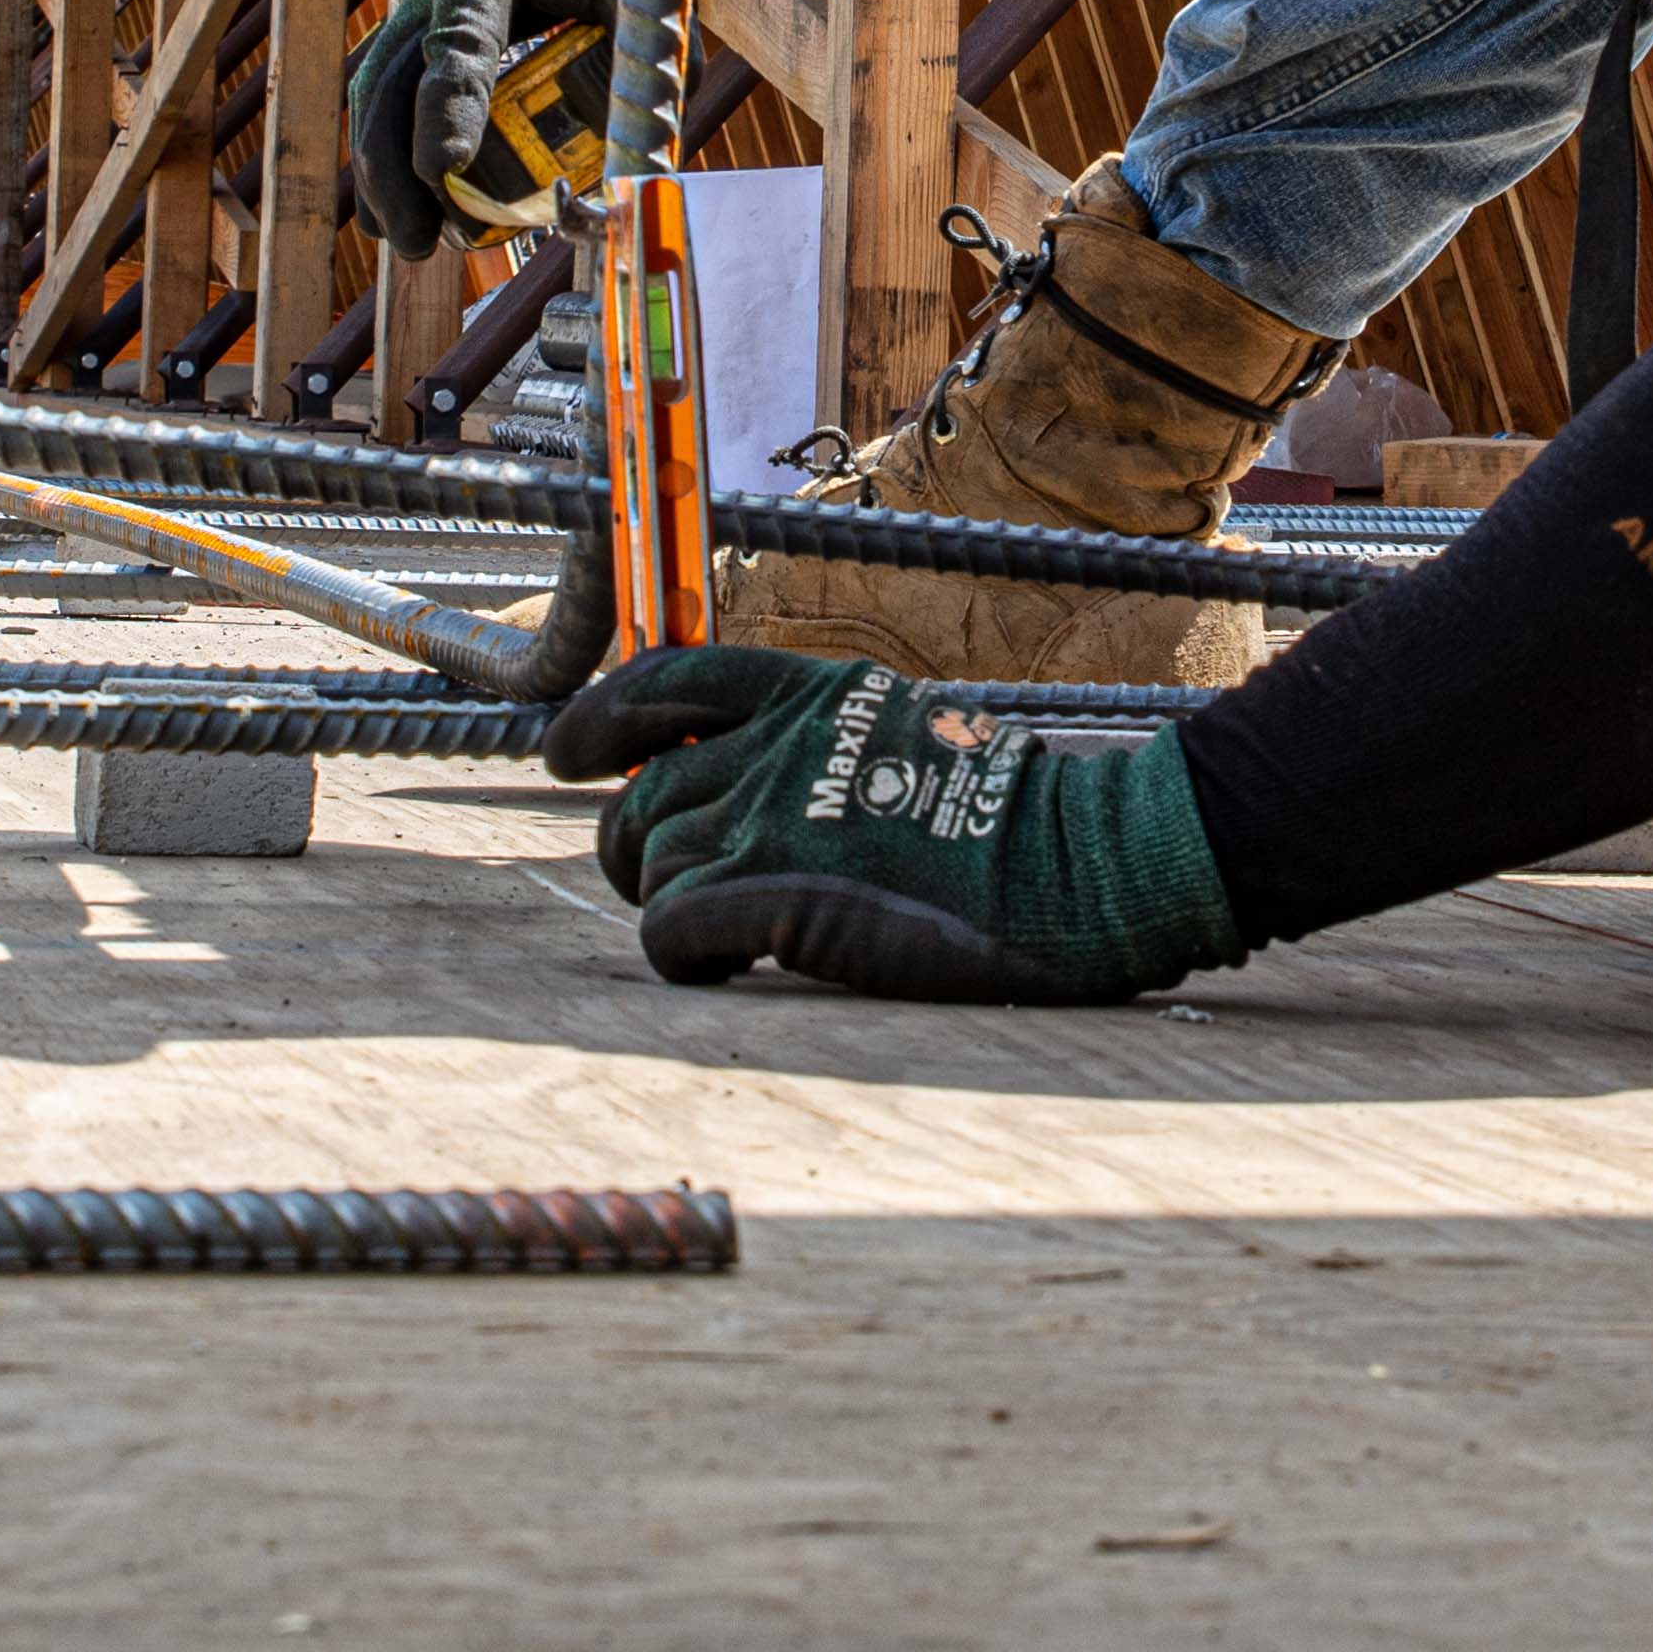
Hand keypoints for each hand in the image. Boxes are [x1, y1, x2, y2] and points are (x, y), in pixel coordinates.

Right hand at [344, 0, 753, 255]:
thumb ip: (649, 72)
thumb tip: (640, 182)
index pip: (456, 43)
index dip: (446, 110)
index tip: (444, 172)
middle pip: (389, 81)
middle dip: (396, 169)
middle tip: (423, 244)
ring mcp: (418, 0)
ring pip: (375, 94)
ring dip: (383, 172)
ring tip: (410, 243)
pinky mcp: (422, 25)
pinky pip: (388, 94)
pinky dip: (389, 150)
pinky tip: (395, 214)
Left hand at [540, 646, 1244, 1001]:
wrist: (1086, 864)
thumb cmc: (1010, 819)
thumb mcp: (905, 734)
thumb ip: (819, 745)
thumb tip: (742, 778)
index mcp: (809, 693)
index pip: (660, 681)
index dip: (593, 721)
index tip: (565, 755)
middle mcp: (778, 746)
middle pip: (640, 798)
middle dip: (631, 848)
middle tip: (661, 887)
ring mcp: (776, 819)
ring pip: (650, 867)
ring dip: (668, 907)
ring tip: (721, 934)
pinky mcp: (783, 899)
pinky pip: (672, 933)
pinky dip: (680, 958)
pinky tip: (721, 970)